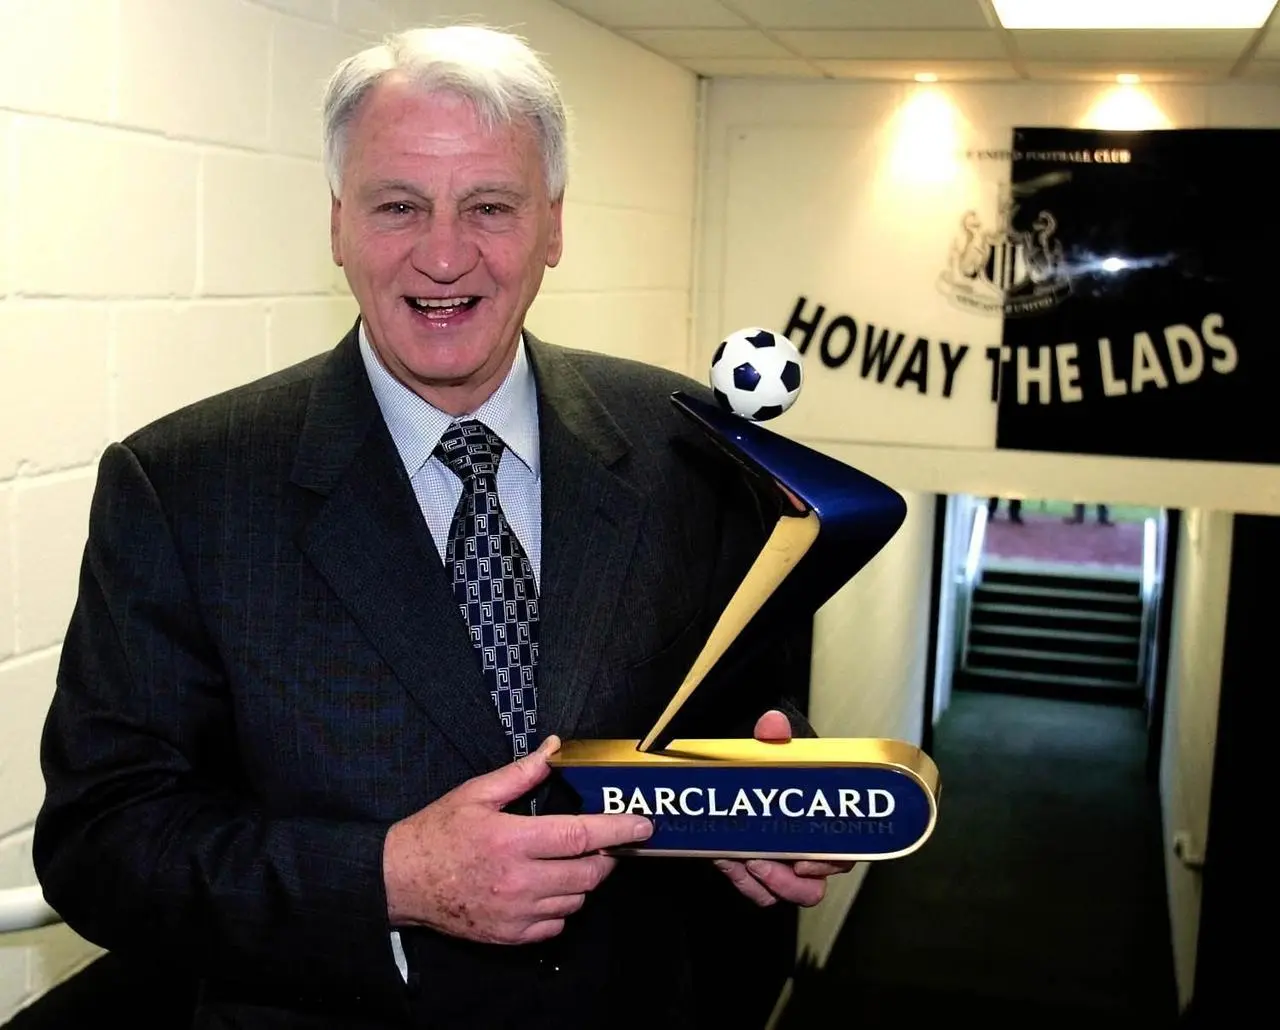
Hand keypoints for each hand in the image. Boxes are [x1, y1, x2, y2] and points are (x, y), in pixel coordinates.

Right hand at [383, 735, 652, 944]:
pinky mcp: (510, 935)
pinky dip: (562, 906)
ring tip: (571, 861)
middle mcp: (520, 881)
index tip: (643, 826)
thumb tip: (554, 748)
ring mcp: (516, 913)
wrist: (401, 881)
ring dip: (584, 880)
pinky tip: (549, 887)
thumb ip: (522, 773)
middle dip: (607, 857)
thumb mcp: (476, 793)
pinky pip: (556, 924)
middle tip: (605, 842)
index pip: (581, 836)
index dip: (618, 830)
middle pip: (588, 873)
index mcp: (514, 840)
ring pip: (576, 900)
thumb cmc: (438, 832)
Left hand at [713, 711, 854, 907]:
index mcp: (825, 824)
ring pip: (782, 894)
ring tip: (737, 862)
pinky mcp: (759, 872)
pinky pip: (756, 890)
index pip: (842, 855)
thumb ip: (775, 737)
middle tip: (759, 864)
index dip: (827, 864)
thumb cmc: (777, 767)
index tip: (804, 861)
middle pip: (812, 887)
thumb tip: (773, 723)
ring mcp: (785, 866)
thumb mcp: (776, 749)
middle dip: (786, 882)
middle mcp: (810, 851)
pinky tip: (723, 857)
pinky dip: (740, 880)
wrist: (751, 776)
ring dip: (760, 884)